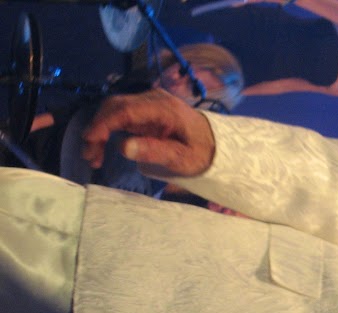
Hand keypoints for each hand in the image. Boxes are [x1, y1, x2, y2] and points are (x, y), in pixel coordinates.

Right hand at [81, 89, 215, 177]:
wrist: (216, 144)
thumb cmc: (202, 152)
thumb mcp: (183, 158)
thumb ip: (155, 152)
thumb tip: (123, 147)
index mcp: (164, 108)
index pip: (126, 110)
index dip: (104, 124)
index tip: (90, 141)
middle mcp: (153, 99)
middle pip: (115, 106)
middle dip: (97, 128)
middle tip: (90, 156)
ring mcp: (148, 103)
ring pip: (114, 110)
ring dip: (99, 130)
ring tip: (94, 156)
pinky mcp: (145, 110)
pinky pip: (120, 115)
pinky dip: (108, 129)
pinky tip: (103, 147)